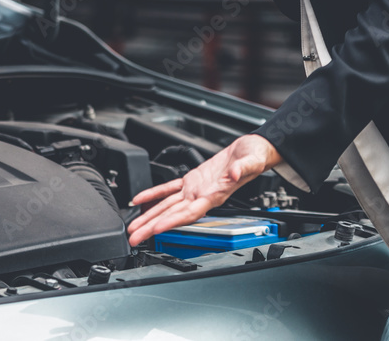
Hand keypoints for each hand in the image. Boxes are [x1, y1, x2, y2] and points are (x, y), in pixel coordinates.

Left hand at [126, 135, 282, 245]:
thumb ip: (243, 168)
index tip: (157, 229)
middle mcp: (202, 196)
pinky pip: (169, 189)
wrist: (253, 150)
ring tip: (133, 228)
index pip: (190, 213)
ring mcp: (195, 189)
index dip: (173, 222)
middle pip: (173, 215)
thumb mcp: (252, 161)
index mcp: (215, 195)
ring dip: (149, 217)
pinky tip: (140, 200)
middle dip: (153, 227)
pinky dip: (153, 194)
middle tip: (134, 238)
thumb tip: (233, 173)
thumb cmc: (255, 157)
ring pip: (167, 205)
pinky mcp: (191, 179)